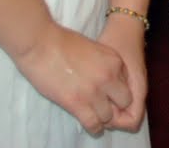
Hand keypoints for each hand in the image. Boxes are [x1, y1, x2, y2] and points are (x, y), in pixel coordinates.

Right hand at [13, 22, 132, 135]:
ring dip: (102, 117)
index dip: (117, 90)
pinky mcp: (77, 103)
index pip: (127, 83)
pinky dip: (93, 127)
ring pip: (109, 117)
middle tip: (104, 106)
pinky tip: (90, 126)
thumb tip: (104, 77)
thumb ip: (103, 63)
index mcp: (114, 60)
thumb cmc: (61, 41)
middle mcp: (109, 76)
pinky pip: (93, 124)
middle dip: (116, 105)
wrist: (40, 43)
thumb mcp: (93, 47)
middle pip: (125, 101)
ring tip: (94, 115)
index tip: (108, 93)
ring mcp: (94, 91)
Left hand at [97, 15, 147, 131]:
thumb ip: (107, 85)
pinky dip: (108, 98)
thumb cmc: (117, 40)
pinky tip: (96, 89)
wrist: (125, 23)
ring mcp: (134, 84)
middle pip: (126, 118)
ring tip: (93, 96)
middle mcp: (139, 90)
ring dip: (108, 107)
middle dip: (110, 116)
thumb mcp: (111, 63)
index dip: (116, 121)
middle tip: (94, 105)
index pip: (131, 121)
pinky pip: (120, 98)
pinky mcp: (127, 79)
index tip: (100, 109)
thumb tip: (101, 107)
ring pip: (122, 108)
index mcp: (138, 88)